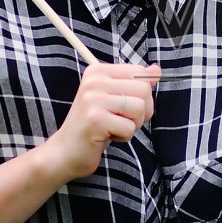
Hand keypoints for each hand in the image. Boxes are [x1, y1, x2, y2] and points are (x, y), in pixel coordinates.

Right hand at [39, 63, 159, 184]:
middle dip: (141, 111)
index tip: (124, 105)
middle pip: (143, 89)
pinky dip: (123, 136)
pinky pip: (129, 127)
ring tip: (113, 127)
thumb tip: (156, 70)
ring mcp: (93, 99)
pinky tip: (106, 136)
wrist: (65, 152)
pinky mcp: (95, 119)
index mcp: (98, 71)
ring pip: (139, 108)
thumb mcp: (115, 99)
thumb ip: (135, 83)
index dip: (142, 94)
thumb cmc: (94, 126)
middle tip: (120, 120)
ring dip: (132, 124)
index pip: (139, 72)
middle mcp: (94, 81)